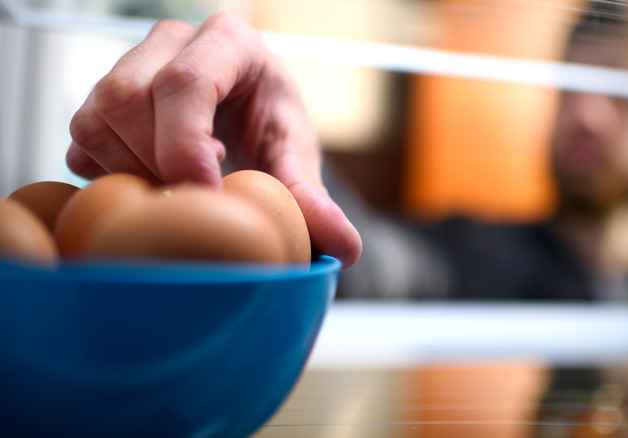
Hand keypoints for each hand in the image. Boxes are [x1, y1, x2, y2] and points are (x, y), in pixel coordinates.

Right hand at [67, 12, 360, 267]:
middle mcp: (172, 42)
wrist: (244, 117)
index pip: (187, 83)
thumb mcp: (295, 156)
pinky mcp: (99, 99)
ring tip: (180, 183)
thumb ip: (313, 199)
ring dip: (132, 170)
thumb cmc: (270, 126)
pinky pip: (81, 140)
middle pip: (130, 99)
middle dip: (158, 163)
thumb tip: (345, 248)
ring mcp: (129, 64)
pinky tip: (152, 179)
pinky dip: (109, 174)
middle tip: (198, 193)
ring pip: (97, 118)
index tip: (205, 195)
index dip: (186, 146)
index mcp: (228, 42)